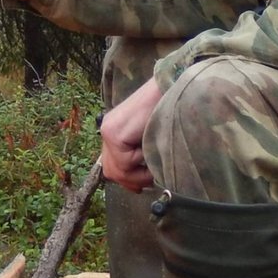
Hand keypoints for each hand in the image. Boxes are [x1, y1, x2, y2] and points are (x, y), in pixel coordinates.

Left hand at [99, 77, 161, 192]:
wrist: (170, 89)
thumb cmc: (168, 111)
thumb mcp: (149, 137)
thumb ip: (140, 153)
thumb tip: (137, 183)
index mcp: (113, 130)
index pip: (112, 165)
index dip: (126, 180)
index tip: (140, 188)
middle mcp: (107, 130)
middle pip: (111, 171)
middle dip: (131, 181)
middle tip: (150, 180)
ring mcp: (109, 131)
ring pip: (119, 170)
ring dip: (140, 175)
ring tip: (155, 164)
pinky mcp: (114, 133)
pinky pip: (126, 162)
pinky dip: (142, 164)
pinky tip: (153, 151)